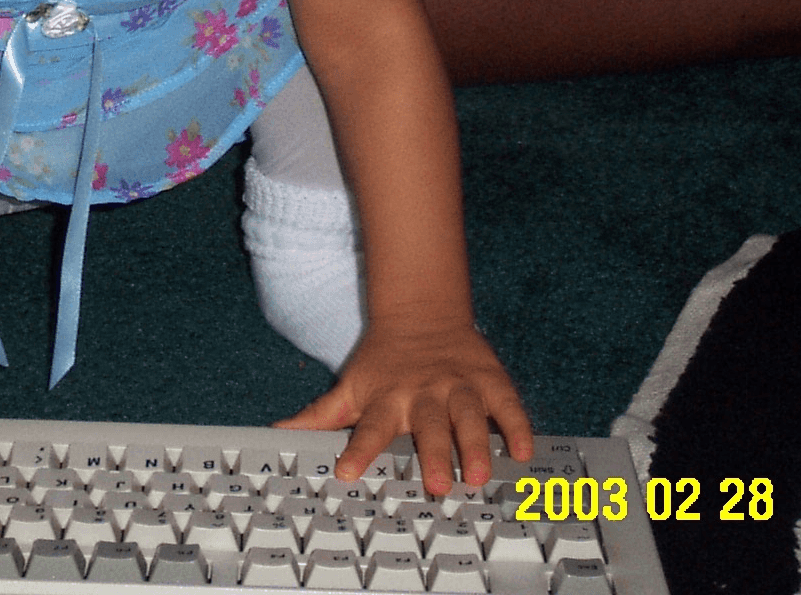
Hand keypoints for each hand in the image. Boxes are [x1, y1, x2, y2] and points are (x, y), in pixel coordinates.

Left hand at [276, 320, 532, 493]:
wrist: (422, 314)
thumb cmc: (384, 363)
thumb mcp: (351, 387)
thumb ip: (320, 416)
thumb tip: (278, 434)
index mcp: (386, 399)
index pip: (368, 428)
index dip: (357, 450)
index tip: (346, 472)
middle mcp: (423, 393)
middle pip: (427, 426)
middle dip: (432, 455)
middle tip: (437, 486)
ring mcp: (458, 386)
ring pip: (468, 416)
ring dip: (475, 445)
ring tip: (478, 474)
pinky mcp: (489, 381)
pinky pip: (507, 405)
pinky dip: (517, 426)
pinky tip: (522, 450)